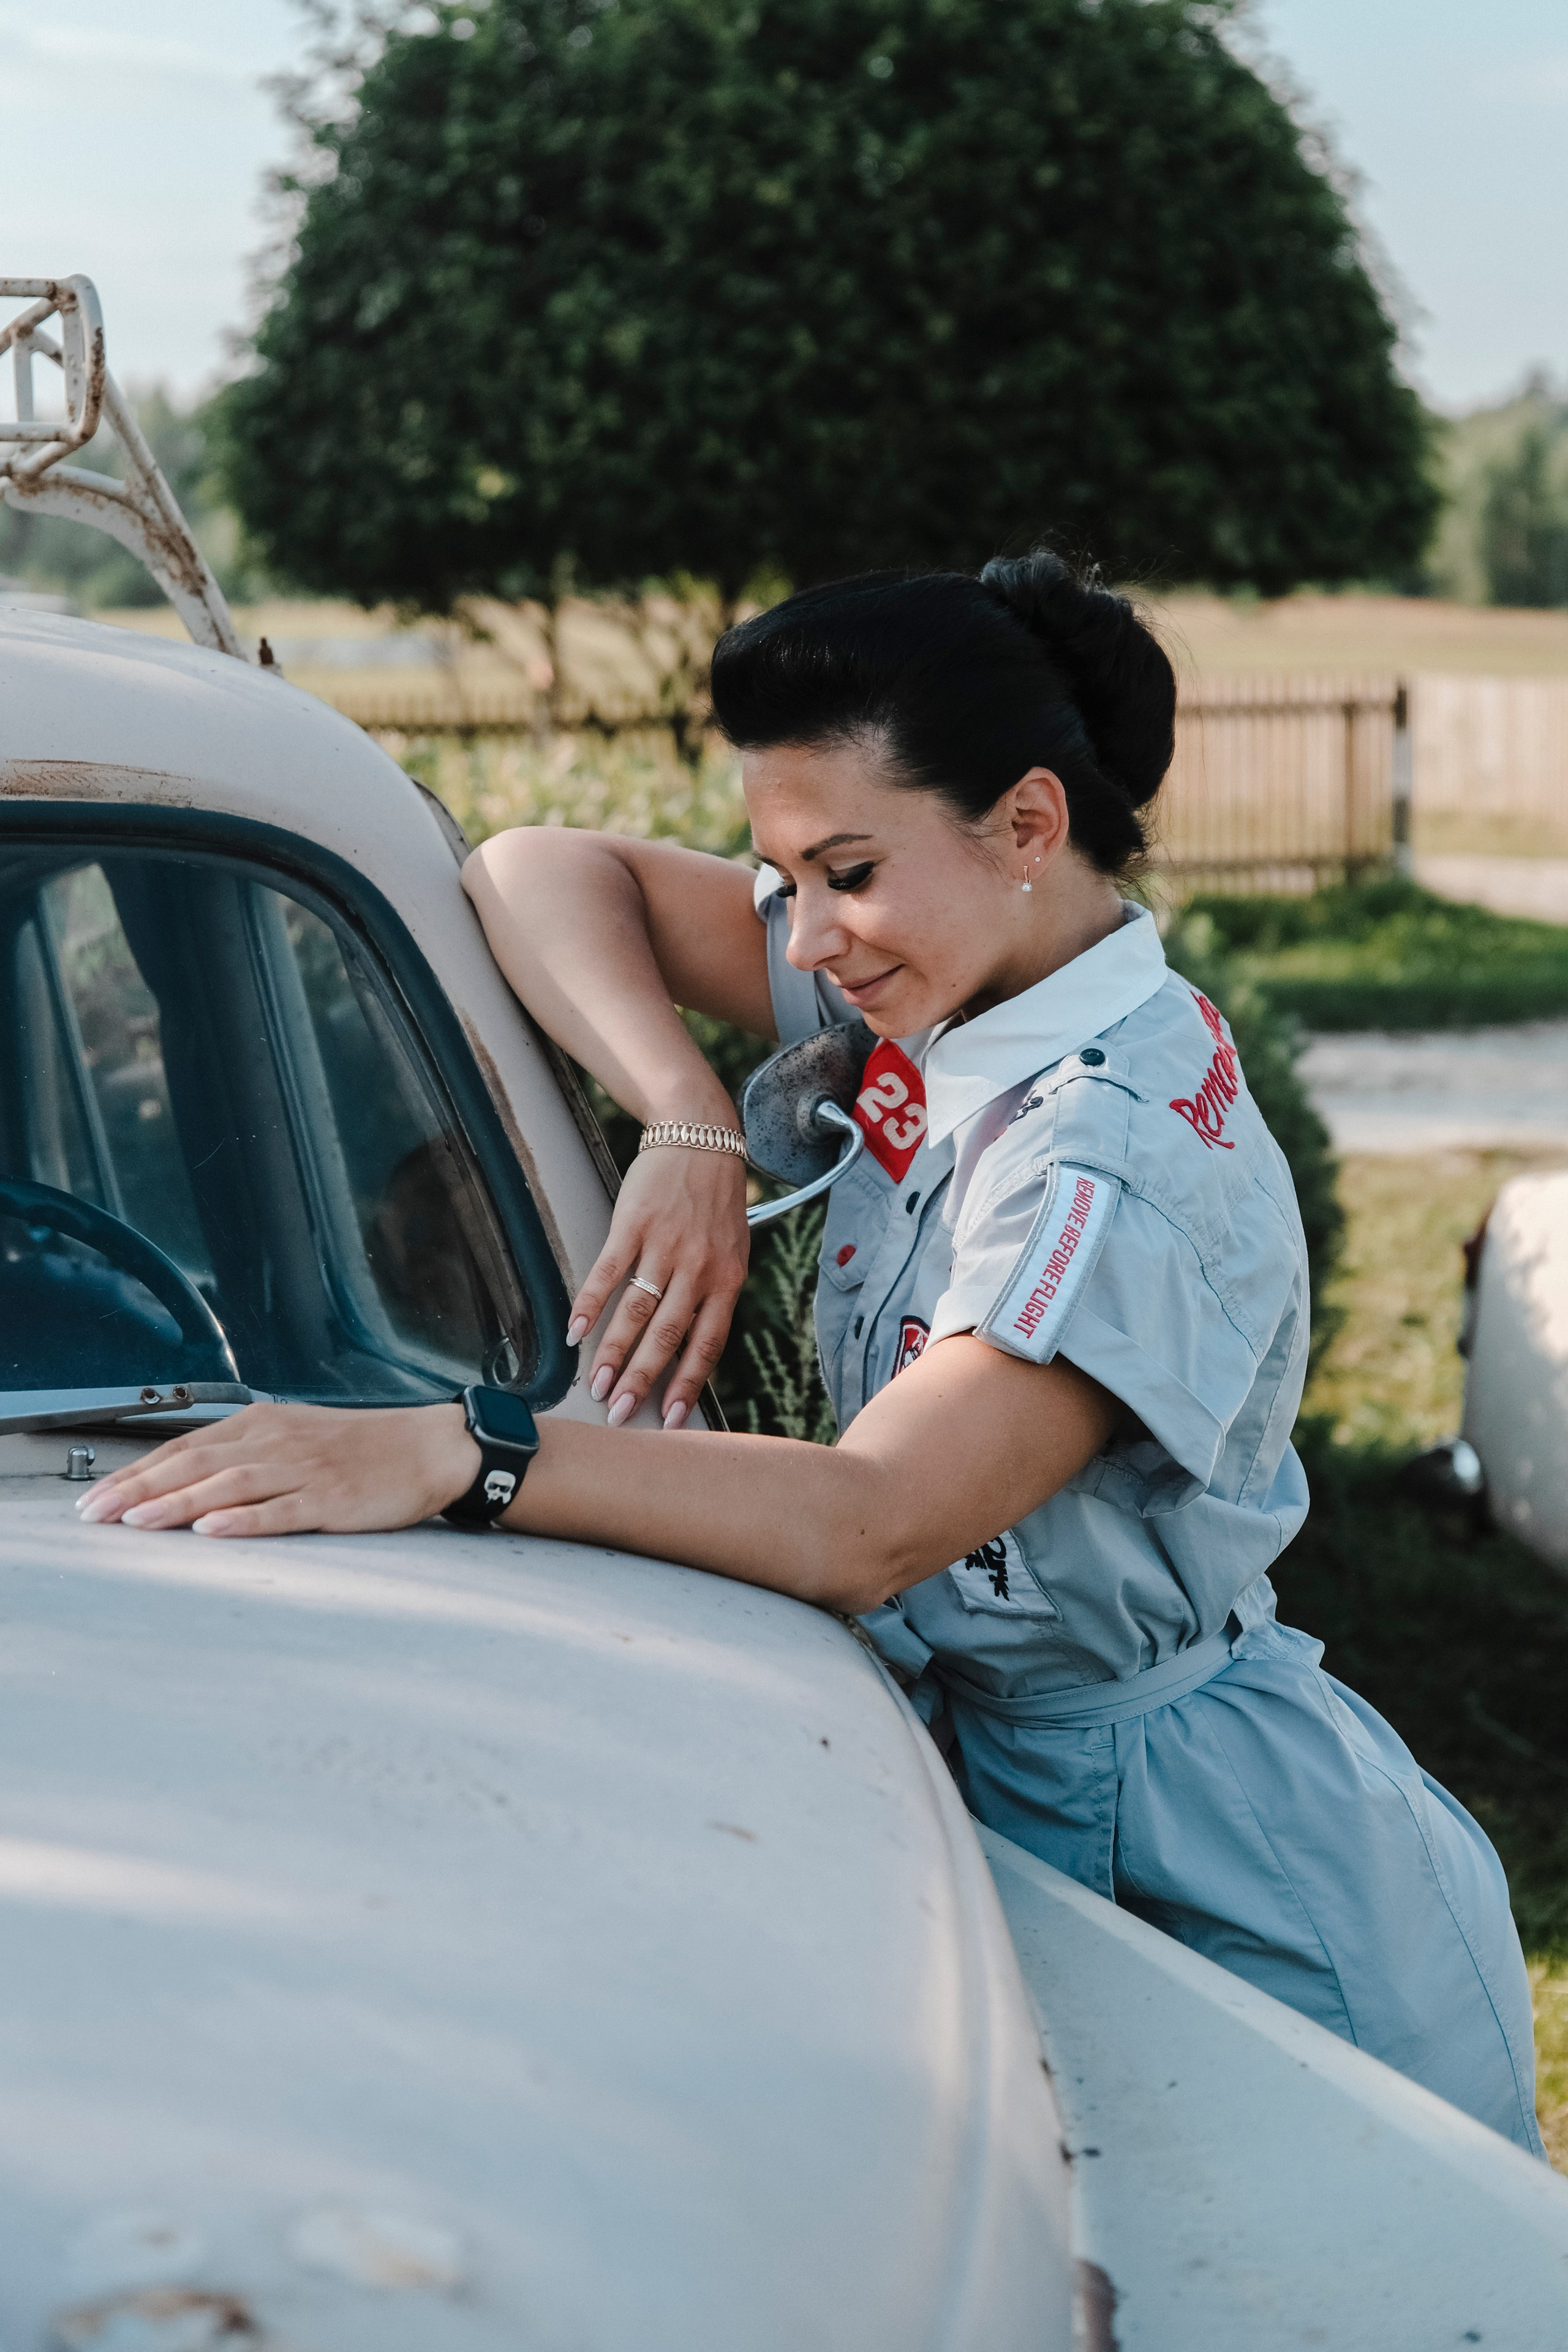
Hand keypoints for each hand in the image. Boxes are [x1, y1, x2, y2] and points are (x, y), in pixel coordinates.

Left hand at [75, 1401, 479, 1538]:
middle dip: (139, 1489)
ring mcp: (303, 1470)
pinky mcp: (330, 1499)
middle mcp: (276, 1442)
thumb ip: (245, 1453)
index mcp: (263, 1424)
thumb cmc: (362, 1448)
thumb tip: (187, 1479)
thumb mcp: (296, 1436)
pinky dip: (242, 1520)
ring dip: (177, 1504)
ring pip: (228, 1486)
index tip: (97, 1497)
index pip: (185, 1448)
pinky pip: (279, 1510)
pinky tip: (211, 1529)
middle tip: (95, 1514)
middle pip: (195, 1464)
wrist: (428, 1448)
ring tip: (137, 1521)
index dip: (137, 1472)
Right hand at [569, 1143, 749, 1429]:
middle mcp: (698, 1267)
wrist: (701, 1137)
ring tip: (596, 1384)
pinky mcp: (632, 1225)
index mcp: (727, 1279)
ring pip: (636, 1311)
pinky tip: (575, 1332)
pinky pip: (608, 1273)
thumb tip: (690, 1347)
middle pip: (667, 1336)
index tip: (670, 1420)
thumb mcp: (731, 1250)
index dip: (688, 1385)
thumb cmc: (715, 1202)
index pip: (707, 1344)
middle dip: (642, 1380)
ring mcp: (664, 1245)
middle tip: (621, 1414)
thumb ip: (714, 1295)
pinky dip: (590, 1305)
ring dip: (613, 1352)